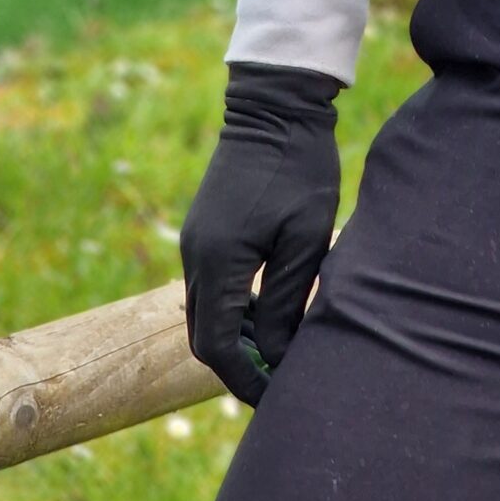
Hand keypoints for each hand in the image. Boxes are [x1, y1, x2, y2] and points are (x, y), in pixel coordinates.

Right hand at [180, 62, 340, 405]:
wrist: (274, 105)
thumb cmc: (298, 169)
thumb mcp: (305, 240)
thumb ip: (285, 302)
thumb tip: (275, 356)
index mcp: (217, 261)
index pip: (217, 347)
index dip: (245, 380)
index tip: (276, 395)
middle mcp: (195, 255)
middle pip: (202, 336)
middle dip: (237, 365)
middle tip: (277, 380)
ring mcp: (194, 240)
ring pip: (202, 313)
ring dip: (233, 338)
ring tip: (276, 348)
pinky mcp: (202, 229)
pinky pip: (207, 287)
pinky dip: (230, 309)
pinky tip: (264, 309)